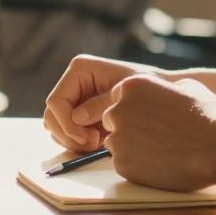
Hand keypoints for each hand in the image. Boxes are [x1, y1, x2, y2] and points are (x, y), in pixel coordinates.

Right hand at [43, 55, 161, 151]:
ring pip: (56, 127)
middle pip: (51, 116)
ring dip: (75, 141)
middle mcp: (73, 82)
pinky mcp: (81, 113)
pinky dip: (80, 143)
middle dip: (69, 135)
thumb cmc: (148, 86)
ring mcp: (75, 98)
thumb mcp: (125, 94)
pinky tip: (101, 140)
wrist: (163, 93)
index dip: (66, 124)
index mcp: (80, 69)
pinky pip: (68, 133)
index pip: (56, 101)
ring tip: (100, 142)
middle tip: (93, 145)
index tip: (87, 139)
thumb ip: (100, 105)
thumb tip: (77, 117)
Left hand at [102, 75, 215, 191]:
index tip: (149, 118)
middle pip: (112, 120)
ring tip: (160, 152)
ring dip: (131, 148)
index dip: (134, 109)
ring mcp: (118, 139)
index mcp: (131, 86)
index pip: (118, 97)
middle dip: (128, 127)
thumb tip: (168, 90)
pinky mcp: (123, 165)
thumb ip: (167, 87)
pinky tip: (160, 164)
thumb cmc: (208, 116)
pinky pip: (123, 165)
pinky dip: (137, 167)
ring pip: (116, 144)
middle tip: (154, 137)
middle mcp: (118, 110)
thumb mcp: (189, 87)